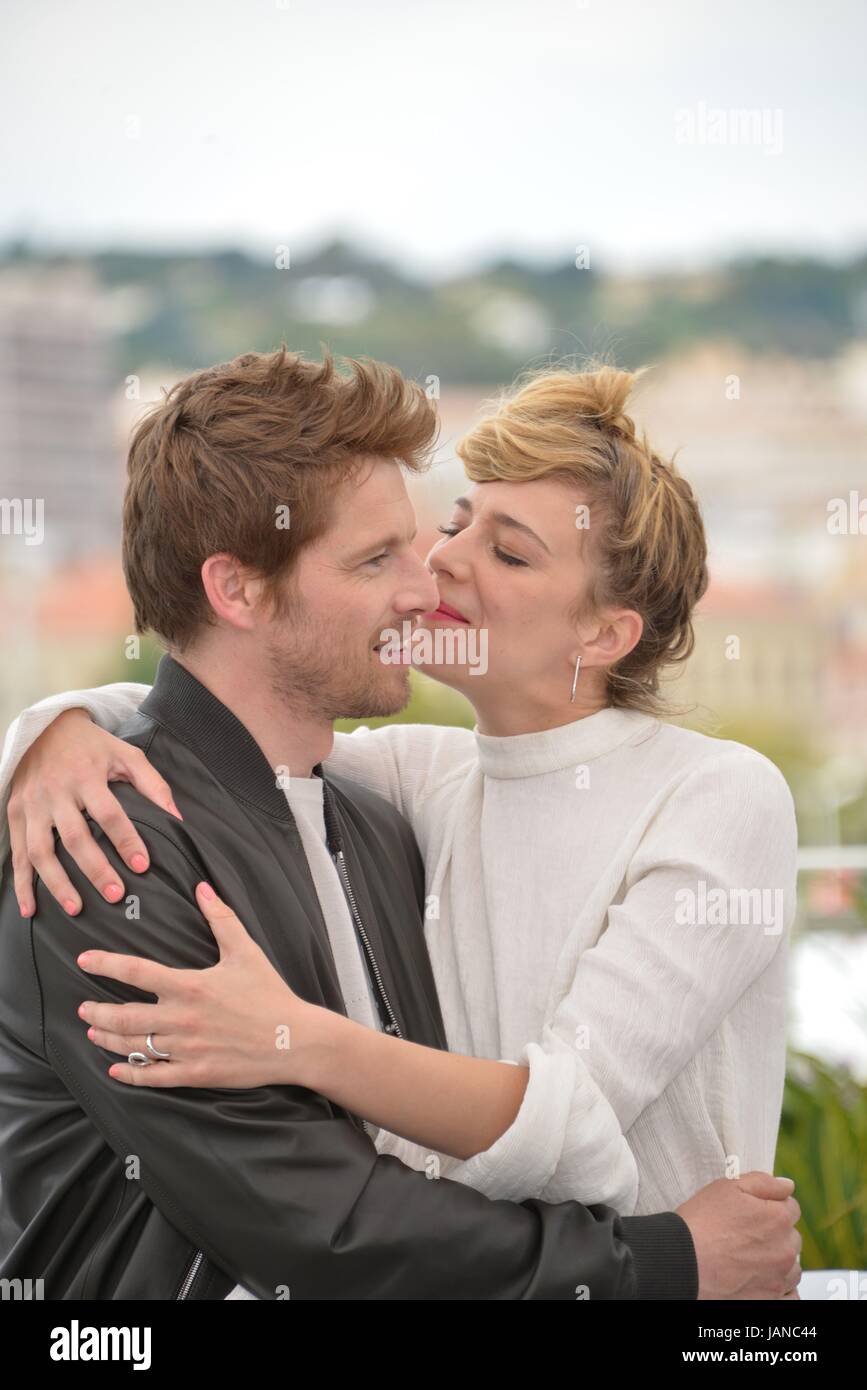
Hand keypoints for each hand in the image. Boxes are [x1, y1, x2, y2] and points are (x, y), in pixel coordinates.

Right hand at [9, 707, 179, 917]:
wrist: (46, 728)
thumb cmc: (94, 747)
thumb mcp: (127, 755)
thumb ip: (154, 786)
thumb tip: (177, 819)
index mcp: (86, 775)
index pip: (109, 813)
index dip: (126, 841)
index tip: (142, 866)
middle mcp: (56, 791)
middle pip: (76, 836)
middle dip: (95, 869)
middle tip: (115, 895)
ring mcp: (32, 804)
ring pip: (41, 850)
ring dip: (57, 883)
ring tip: (77, 909)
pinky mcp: (15, 813)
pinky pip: (17, 853)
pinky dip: (21, 883)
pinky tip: (30, 908)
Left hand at [76, 882, 325, 1088]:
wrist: (294, 1039)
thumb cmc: (270, 994)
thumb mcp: (246, 952)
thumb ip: (221, 919)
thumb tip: (202, 888)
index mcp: (190, 986)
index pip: (135, 972)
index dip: (105, 964)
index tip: (84, 960)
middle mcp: (182, 1018)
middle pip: (123, 1016)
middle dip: (97, 1012)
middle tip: (83, 1008)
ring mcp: (187, 1049)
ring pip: (133, 1046)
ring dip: (107, 1039)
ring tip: (94, 1032)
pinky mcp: (195, 1073)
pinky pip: (153, 1077)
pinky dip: (130, 1074)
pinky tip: (116, 1070)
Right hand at [677, 1171, 801, 1299]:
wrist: (683, 1260)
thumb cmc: (701, 1223)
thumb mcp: (729, 1187)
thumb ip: (764, 1182)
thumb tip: (787, 1186)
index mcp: (778, 1219)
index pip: (791, 1208)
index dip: (771, 1206)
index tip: (754, 1212)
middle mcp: (784, 1249)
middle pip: (791, 1237)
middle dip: (776, 1233)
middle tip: (747, 1234)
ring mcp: (778, 1278)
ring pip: (791, 1266)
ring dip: (779, 1261)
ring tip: (751, 1258)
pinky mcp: (769, 1300)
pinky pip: (791, 1297)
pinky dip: (783, 1290)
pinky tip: (766, 1280)